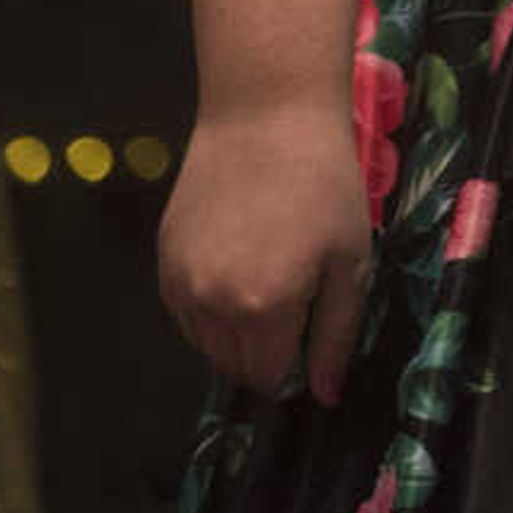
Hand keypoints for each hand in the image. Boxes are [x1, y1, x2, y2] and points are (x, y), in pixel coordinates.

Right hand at [158, 99, 374, 403]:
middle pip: (235, 366)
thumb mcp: (350, 259)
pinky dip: (209, 309)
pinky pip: (185, 312)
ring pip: (206, 344)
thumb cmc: (324, 184)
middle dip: (267, 354)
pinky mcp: (162, 259)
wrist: (266, 116)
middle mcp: (211, 305)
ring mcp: (179, 282)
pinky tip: (237, 267)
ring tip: (268, 280)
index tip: (313, 334)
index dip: (296, 367)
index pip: (270, 378)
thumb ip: (335, 334)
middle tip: (297, 304)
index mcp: (262, 309)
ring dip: (235, 335)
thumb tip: (324, 396)